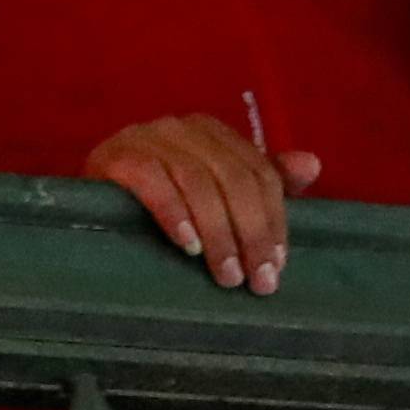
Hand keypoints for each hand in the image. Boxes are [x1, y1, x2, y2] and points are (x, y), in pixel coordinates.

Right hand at [85, 113, 320, 294]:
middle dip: (249, 232)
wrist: (96, 194)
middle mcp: (182, 126)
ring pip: (197, 181)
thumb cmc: (164, 197)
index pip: (258, 171)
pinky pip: (151, 180)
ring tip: (225, 275)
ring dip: (217, 233)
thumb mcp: (217, 190)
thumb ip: (262, 180)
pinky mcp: (116, 154)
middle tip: (254, 282)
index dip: (273, 220)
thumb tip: (312, 164)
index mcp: (212, 131)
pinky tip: (186, 245)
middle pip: (232, 177)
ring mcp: (146, 136)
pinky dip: (174, 213)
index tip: (277, 267)